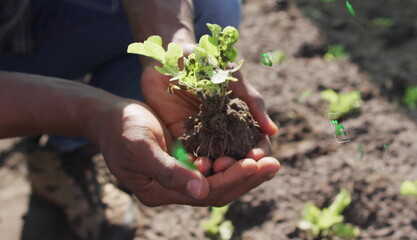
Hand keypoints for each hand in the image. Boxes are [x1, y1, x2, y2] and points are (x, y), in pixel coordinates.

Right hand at [94, 100, 279, 205]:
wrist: (108, 116)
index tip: (255, 162)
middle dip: (247, 178)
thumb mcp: (140, 146)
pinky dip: (232, 161)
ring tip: (269, 159)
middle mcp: (174, 188)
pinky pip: (214, 167)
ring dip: (245, 171)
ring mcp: (180, 176)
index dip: (231, 180)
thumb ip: (168, 171)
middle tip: (275, 164)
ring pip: (219, 181)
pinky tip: (250, 151)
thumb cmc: (120, 128)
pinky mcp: (184, 162)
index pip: (205, 193)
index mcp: (160, 191)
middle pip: (217, 191)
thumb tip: (200, 190)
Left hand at [141, 63, 277, 159]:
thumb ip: (252, 101)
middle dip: (235, 166)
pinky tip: (193, 165)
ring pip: (214, 161)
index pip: (256, 142)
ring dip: (214, 168)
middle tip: (227, 165)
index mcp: (241, 118)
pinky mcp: (182, 136)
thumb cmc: (206, 61)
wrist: (171, 55)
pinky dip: (192, 163)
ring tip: (210, 167)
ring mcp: (204, 135)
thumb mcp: (233, 77)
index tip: (254, 157)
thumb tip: (272, 130)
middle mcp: (225, 131)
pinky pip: (189, 155)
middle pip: (237, 158)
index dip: (258, 153)